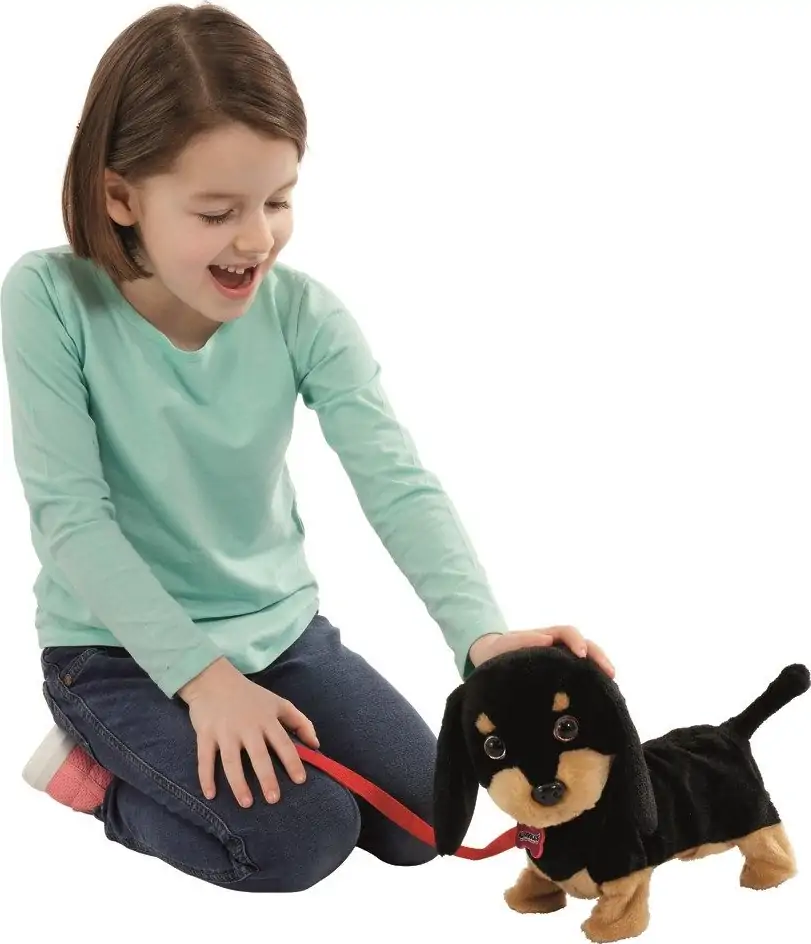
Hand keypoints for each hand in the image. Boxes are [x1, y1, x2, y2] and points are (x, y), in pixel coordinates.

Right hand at [178, 657, 319, 806]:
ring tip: (247, 803)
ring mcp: (225, 731)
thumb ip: (300, 722)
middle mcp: (247, 726)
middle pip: (258, 755)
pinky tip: (210, 795)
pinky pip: (205, 759)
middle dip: (267, 778)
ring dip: (239, 784)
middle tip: (273, 799)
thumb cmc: (250, 695)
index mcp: (267, 719)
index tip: (300, 781)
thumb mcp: (278, 703)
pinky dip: (206, 777)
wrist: (213, 679)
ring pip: (232, 761)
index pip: (283, 743)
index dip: (293, 762)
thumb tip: (316, 745)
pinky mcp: (206, 734)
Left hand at [468, 625, 614, 677]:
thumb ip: (521, 641)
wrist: (488, 664)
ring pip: (586, 662)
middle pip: (585, 646)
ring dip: (599, 671)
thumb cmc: (496, 653)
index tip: (580, 655)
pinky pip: (579, 677)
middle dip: (599, 657)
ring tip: (610, 688)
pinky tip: (597, 697)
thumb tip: (547, 639)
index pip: (568, 633)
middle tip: (610, 674)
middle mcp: (558, 647)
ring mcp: (561, 663)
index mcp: (546, 637)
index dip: (577, 641)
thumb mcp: (503, 645)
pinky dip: (590, 683)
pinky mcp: (560, 678)